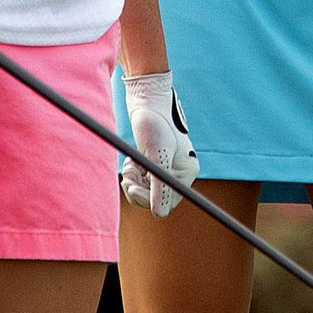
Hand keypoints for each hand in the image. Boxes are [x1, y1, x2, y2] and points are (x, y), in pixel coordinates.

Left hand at [122, 71, 199, 216]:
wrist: (145, 98)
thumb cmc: (153, 121)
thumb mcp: (155, 154)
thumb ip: (158, 185)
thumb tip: (159, 215)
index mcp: (187, 171)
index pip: (167, 202)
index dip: (147, 199)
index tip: (131, 187)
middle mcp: (180, 170)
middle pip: (156, 198)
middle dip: (138, 189)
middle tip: (126, 176)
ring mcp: (168, 166)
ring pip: (147, 190)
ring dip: (135, 181)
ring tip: (130, 163)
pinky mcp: (156, 160)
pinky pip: (144, 179)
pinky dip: (135, 173)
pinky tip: (133, 159)